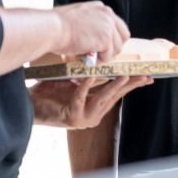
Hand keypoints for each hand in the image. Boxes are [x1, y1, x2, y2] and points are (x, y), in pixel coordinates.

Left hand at [29, 76, 151, 128]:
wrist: (30, 103)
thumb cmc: (51, 91)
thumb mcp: (75, 81)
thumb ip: (91, 76)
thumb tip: (105, 59)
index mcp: (96, 106)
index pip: (118, 94)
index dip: (132, 85)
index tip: (147, 76)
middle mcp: (93, 115)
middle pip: (115, 97)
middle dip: (130, 85)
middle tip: (143, 76)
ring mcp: (83, 118)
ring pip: (102, 100)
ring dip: (114, 86)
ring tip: (125, 76)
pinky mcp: (71, 118)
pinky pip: (80, 99)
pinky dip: (85, 88)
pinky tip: (90, 77)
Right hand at [54, 1, 129, 62]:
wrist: (51, 28)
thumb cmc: (57, 25)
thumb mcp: (79, 18)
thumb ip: (91, 25)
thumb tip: (95, 38)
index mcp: (101, 8)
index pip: (117, 25)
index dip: (111, 38)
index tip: (102, 46)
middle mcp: (108, 15)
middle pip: (123, 37)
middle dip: (112, 47)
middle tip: (98, 53)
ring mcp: (108, 27)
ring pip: (116, 49)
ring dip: (102, 55)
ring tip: (85, 53)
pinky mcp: (105, 40)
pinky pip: (107, 57)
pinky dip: (96, 61)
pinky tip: (83, 55)